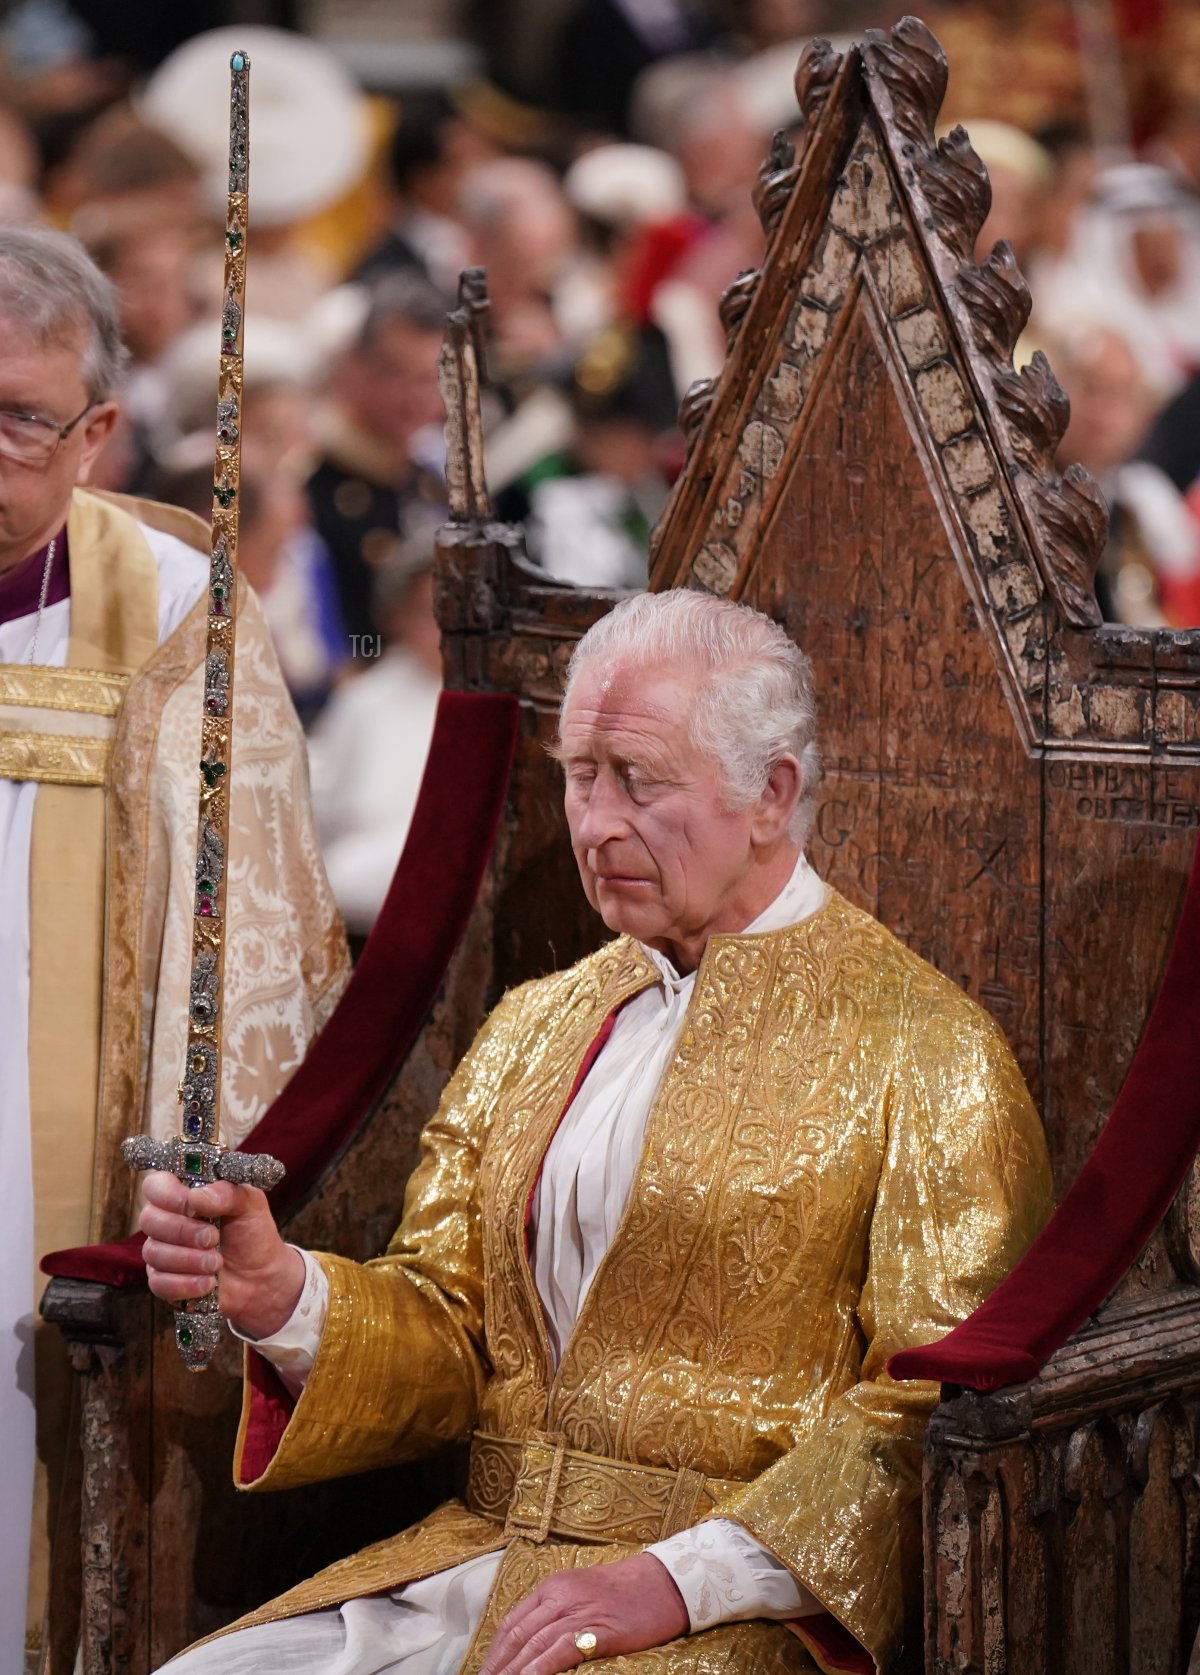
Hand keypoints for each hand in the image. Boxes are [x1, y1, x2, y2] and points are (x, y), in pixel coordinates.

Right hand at [138, 1171, 304, 1339]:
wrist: (261, 1277)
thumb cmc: (252, 1234)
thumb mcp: (250, 1205)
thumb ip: (227, 1192)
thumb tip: (196, 1196)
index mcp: (184, 1194)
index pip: (155, 1185)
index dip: (169, 1195)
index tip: (194, 1207)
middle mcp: (167, 1220)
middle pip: (149, 1219)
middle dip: (183, 1231)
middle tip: (213, 1238)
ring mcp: (162, 1251)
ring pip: (153, 1252)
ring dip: (188, 1259)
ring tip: (216, 1263)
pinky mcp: (162, 1281)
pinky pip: (158, 1283)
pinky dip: (185, 1284)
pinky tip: (208, 1283)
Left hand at [478, 1552, 688, 1674]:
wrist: (665, 1581)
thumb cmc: (626, 1591)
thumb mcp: (582, 1593)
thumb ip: (556, 1612)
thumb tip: (531, 1643)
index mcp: (553, 1587)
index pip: (512, 1622)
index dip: (494, 1651)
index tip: (484, 1672)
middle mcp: (560, 1596)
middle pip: (517, 1635)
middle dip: (497, 1666)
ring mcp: (578, 1611)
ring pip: (533, 1645)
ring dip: (511, 1672)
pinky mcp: (597, 1629)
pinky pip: (559, 1652)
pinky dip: (538, 1670)